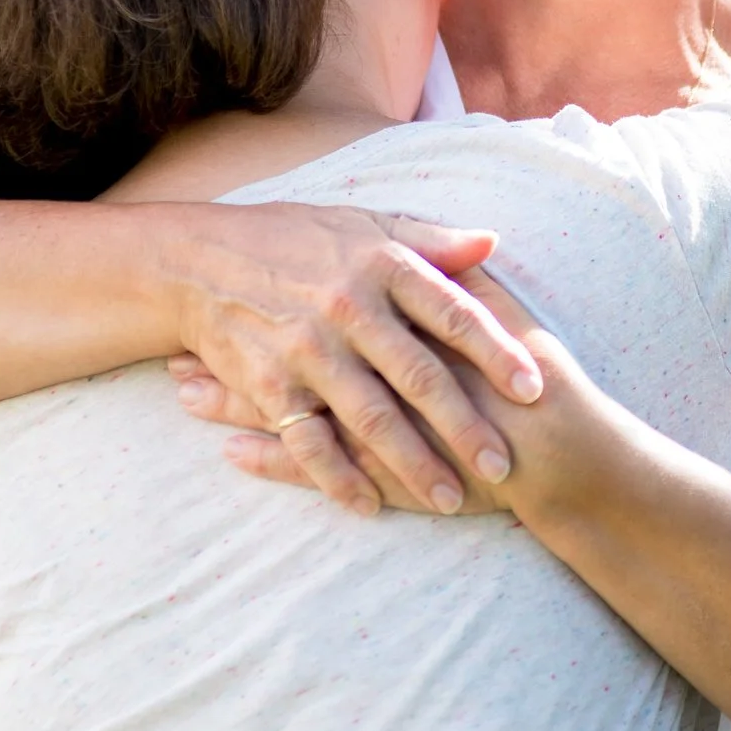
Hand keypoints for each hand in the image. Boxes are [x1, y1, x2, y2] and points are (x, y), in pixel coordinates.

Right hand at [168, 205, 543, 517]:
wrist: (197, 259)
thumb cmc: (292, 239)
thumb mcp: (362, 225)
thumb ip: (428, 239)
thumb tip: (492, 242)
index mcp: (380, 264)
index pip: (452, 312)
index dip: (495, 351)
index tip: (533, 388)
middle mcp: (348, 307)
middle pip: (419, 375)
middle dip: (464, 425)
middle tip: (504, 465)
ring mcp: (307, 349)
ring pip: (370, 417)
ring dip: (413, 464)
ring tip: (451, 499)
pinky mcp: (268, 384)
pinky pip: (310, 441)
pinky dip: (338, 477)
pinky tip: (369, 505)